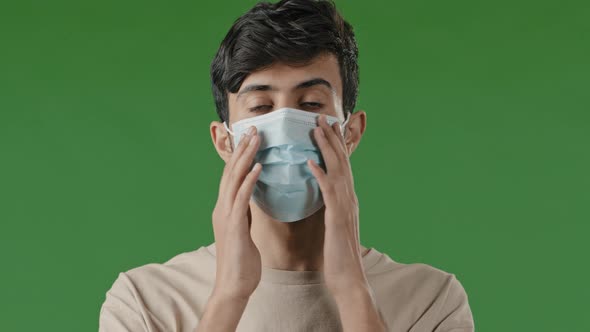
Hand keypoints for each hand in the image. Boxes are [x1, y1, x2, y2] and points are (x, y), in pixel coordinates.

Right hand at [211, 125, 262, 300]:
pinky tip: (258, 167)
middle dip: (242, 148)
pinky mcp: (233, 225)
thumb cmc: (241, 262)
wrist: (234, 286)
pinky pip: (241, 198)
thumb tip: (250, 200)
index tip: (251, 138)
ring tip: (256, 139)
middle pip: (230, 171)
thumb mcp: (243, 231)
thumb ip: (244, 214)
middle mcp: (222, 208)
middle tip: (253, 128)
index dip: (240, 156)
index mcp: (226, 209)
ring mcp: (226, 215)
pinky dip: (249, 180)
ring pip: (233, 179)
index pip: (232, 176)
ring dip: (245, 157)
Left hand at [308, 114, 368, 295]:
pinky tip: (310, 162)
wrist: (348, 278)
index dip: (335, 145)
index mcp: (347, 200)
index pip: (342, 166)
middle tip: (322, 118)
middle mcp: (349, 198)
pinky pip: (329, 191)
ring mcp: (346, 207)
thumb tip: (324, 195)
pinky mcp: (338, 218)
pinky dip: (320, 174)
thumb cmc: (338, 255)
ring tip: (316, 129)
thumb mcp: (335, 226)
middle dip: (332, 138)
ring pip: (337, 170)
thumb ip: (331, 207)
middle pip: (342, 161)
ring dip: (327, 148)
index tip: (327, 127)